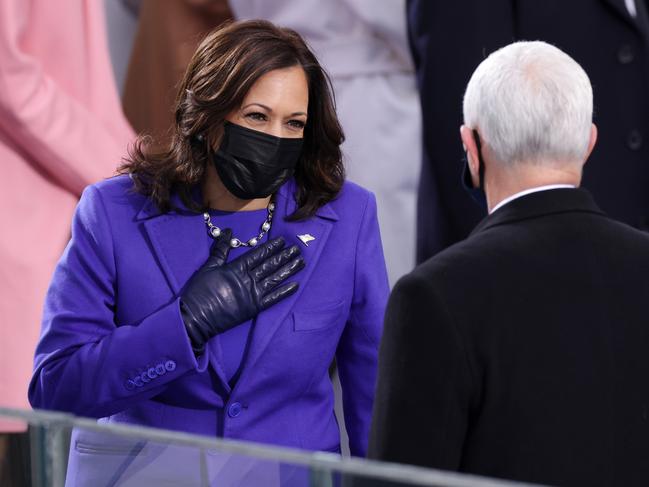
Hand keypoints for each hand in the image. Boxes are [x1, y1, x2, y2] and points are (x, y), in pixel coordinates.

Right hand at [180, 229, 304, 353]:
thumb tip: (228, 231)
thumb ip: (221, 249)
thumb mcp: (209, 266)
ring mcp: (253, 294)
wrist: (196, 317)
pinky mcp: (254, 308)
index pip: (258, 254)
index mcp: (236, 268)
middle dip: (284, 256)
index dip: (271, 247)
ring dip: (288, 270)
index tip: (283, 240)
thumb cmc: (199, 291)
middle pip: (270, 265)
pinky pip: (273, 298)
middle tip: (297, 248)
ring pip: (275, 279)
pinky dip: (285, 292)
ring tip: (301, 262)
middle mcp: (248, 279)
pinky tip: (296, 285)